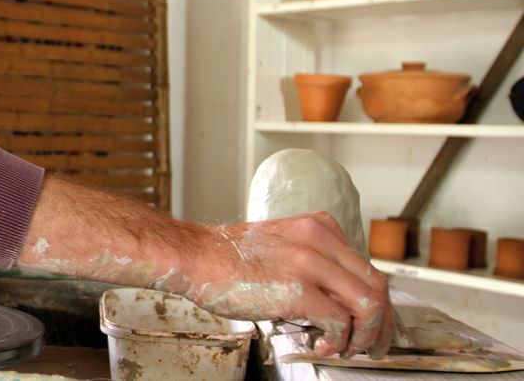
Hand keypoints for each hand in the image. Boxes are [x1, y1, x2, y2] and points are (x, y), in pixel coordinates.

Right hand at [178, 212, 393, 358]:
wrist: (196, 257)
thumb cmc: (227, 259)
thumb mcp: (281, 247)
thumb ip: (312, 263)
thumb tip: (334, 301)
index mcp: (318, 228)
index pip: (367, 267)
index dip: (378, 302)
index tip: (375, 322)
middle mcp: (320, 240)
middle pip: (376, 285)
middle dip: (381, 323)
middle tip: (374, 344)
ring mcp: (310, 262)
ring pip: (368, 304)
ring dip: (365, 335)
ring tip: (350, 348)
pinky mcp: (297, 288)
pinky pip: (339, 322)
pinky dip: (337, 341)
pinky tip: (322, 346)